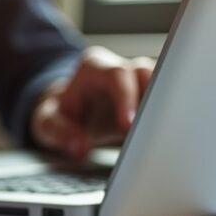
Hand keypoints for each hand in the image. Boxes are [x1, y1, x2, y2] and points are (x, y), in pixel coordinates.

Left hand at [30, 46, 155, 158]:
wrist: (69, 115)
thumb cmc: (60, 115)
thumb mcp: (47, 123)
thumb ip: (59, 132)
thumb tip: (79, 147)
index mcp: (94, 68)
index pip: (117, 74)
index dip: (126, 98)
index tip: (129, 125)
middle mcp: (119, 70)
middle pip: (146, 72)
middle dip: (153, 98)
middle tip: (153, 131)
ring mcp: (137, 82)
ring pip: (164, 82)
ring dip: (165, 108)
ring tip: (161, 136)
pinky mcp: (149, 98)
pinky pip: (166, 100)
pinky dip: (167, 117)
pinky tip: (165, 136)